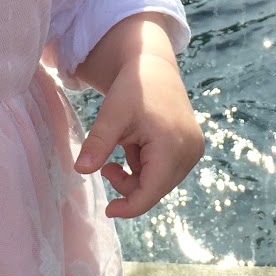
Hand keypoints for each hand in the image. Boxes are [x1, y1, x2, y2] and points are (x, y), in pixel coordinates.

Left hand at [75, 49, 202, 217]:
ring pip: (161, 181)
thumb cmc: (132, 87)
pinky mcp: (192, 146)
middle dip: (129, 185)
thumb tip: (80, 171)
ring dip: (138, 174)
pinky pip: (167, 169)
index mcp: (172, 146)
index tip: (108, 210)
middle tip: (107, 166)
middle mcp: (190, 151)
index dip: (129, 207)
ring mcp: (194, 149)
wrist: (153, 65)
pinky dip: (148, 165)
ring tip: (124, 147)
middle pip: (156, 188)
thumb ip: (97, 145)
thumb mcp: (111, 115)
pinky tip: (136, 145)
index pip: (151, 192)